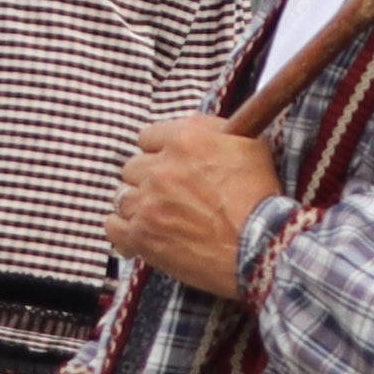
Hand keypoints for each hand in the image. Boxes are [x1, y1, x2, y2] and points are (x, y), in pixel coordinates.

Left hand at [106, 115, 283, 288]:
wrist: (260, 246)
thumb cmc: (261, 197)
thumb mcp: (251, 146)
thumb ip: (217, 131)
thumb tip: (203, 127)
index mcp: (186, 139)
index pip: (148, 136)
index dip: (159, 150)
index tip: (168, 162)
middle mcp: (160, 168)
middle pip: (132, 167)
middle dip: (148, 178)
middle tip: (169, 192)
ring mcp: (147, 203)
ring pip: (122, 197)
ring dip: (138, 204)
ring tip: (160, 216)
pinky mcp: (140, 235)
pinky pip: (112, 227)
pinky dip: (124, 229)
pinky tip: (139, 231)